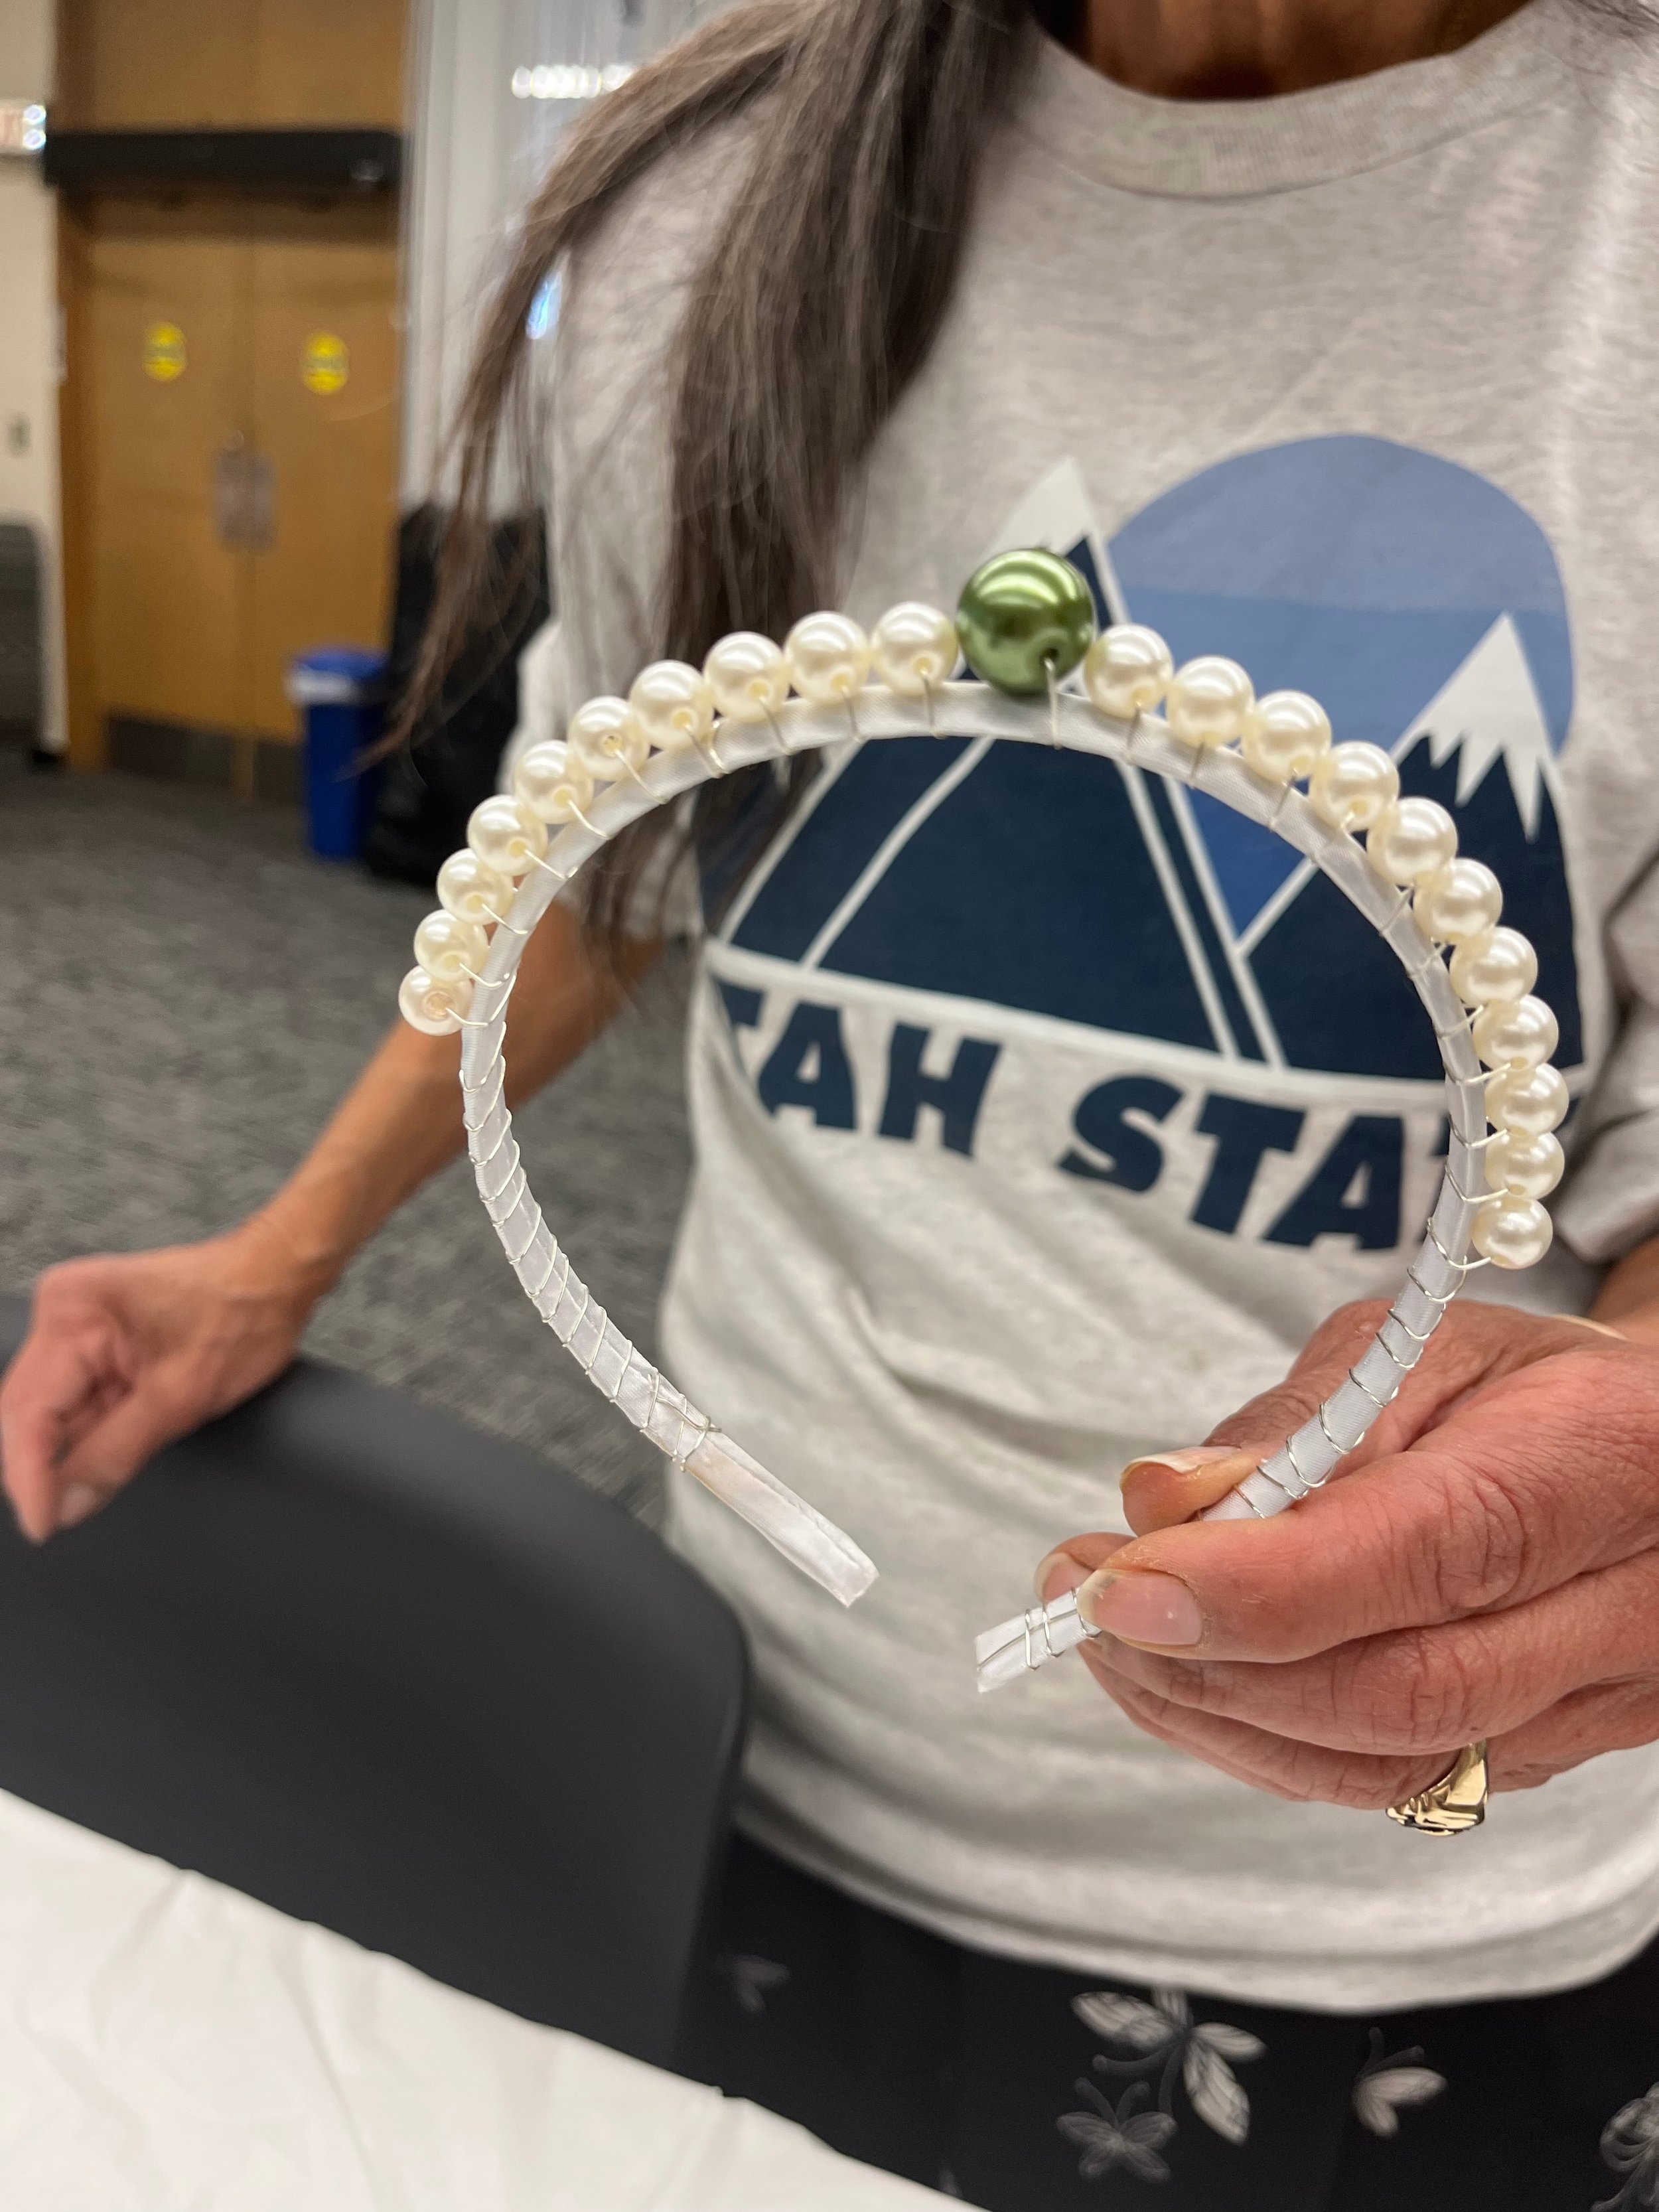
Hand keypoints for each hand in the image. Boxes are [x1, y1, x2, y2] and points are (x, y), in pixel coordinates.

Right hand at [0, 1220, 322, 1542]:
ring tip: (94, 1483)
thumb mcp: (181, 1397)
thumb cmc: (244, 1312)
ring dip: (70, 1451)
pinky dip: (90, 1434)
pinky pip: (78, 1400)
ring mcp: (78, 1326)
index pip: (28, 1411)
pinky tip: (104, 1456)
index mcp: (73, 1311)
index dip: (29, 1477)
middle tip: (57, 1520)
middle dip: (43, 1468)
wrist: (277, 1277)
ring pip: (53, 1412)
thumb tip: (69, 1503)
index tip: (43, 1525)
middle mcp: (64, 1312)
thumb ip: (116, 1454)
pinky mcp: (96, 1341)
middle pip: (30, 1411)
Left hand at [1039, 1298, 1658, 1809]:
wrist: (1649, 1464)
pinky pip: (1395, 1786)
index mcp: (1597, 1463)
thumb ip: (1299, 1421)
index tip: (1121, 1580)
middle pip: (1401, 1690)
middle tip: (1084, 1601)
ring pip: (1389, 1764)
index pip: (1424, 1555)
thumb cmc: (1527, 1387)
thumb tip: (1162, 1498)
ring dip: (1216, 1715)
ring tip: (1108, 1640)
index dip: (1256, 1586)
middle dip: (1210, 1662)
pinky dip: (1267, 1744)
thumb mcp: (1419, 1347)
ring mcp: (1595, 1706)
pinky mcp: (1548, 1761)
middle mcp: (1619, 1609)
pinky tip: (1184, 1686)